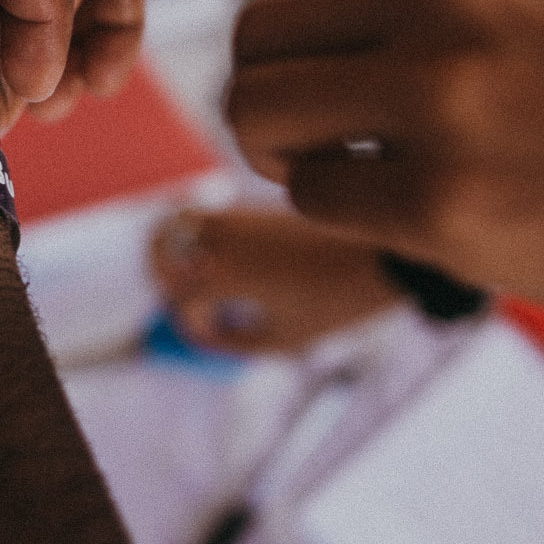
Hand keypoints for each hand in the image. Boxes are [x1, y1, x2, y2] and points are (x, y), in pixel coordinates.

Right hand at [150, 210, 399, 353]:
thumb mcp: (285, 338)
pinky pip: (210, 214)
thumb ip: (233, 341)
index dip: (190, 325)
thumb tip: (200, 331)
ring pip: (179, 224)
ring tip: (207, 279)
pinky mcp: (253, 201)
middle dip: (164, 276)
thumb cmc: (337, 300)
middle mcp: (220, 234)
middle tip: (186, 298)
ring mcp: (236, 213)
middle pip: (158, 248)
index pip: (177, 300)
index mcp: (221, 269)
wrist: (384, 251)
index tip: (211, 334)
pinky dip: (207, 237)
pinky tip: (236, 262)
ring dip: (182, 251)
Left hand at [223, 0, 543, 344]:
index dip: (305, 37)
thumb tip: (302, 9)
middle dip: (271, 94)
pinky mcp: (442, 200)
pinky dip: (341, 214)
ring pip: (257, 109)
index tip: (346, 81)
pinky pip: (312, 198)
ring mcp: (445, 96)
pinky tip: (413, 217)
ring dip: (282, 152)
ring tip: (346, 175)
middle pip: (258, 35)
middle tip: (320, 142)